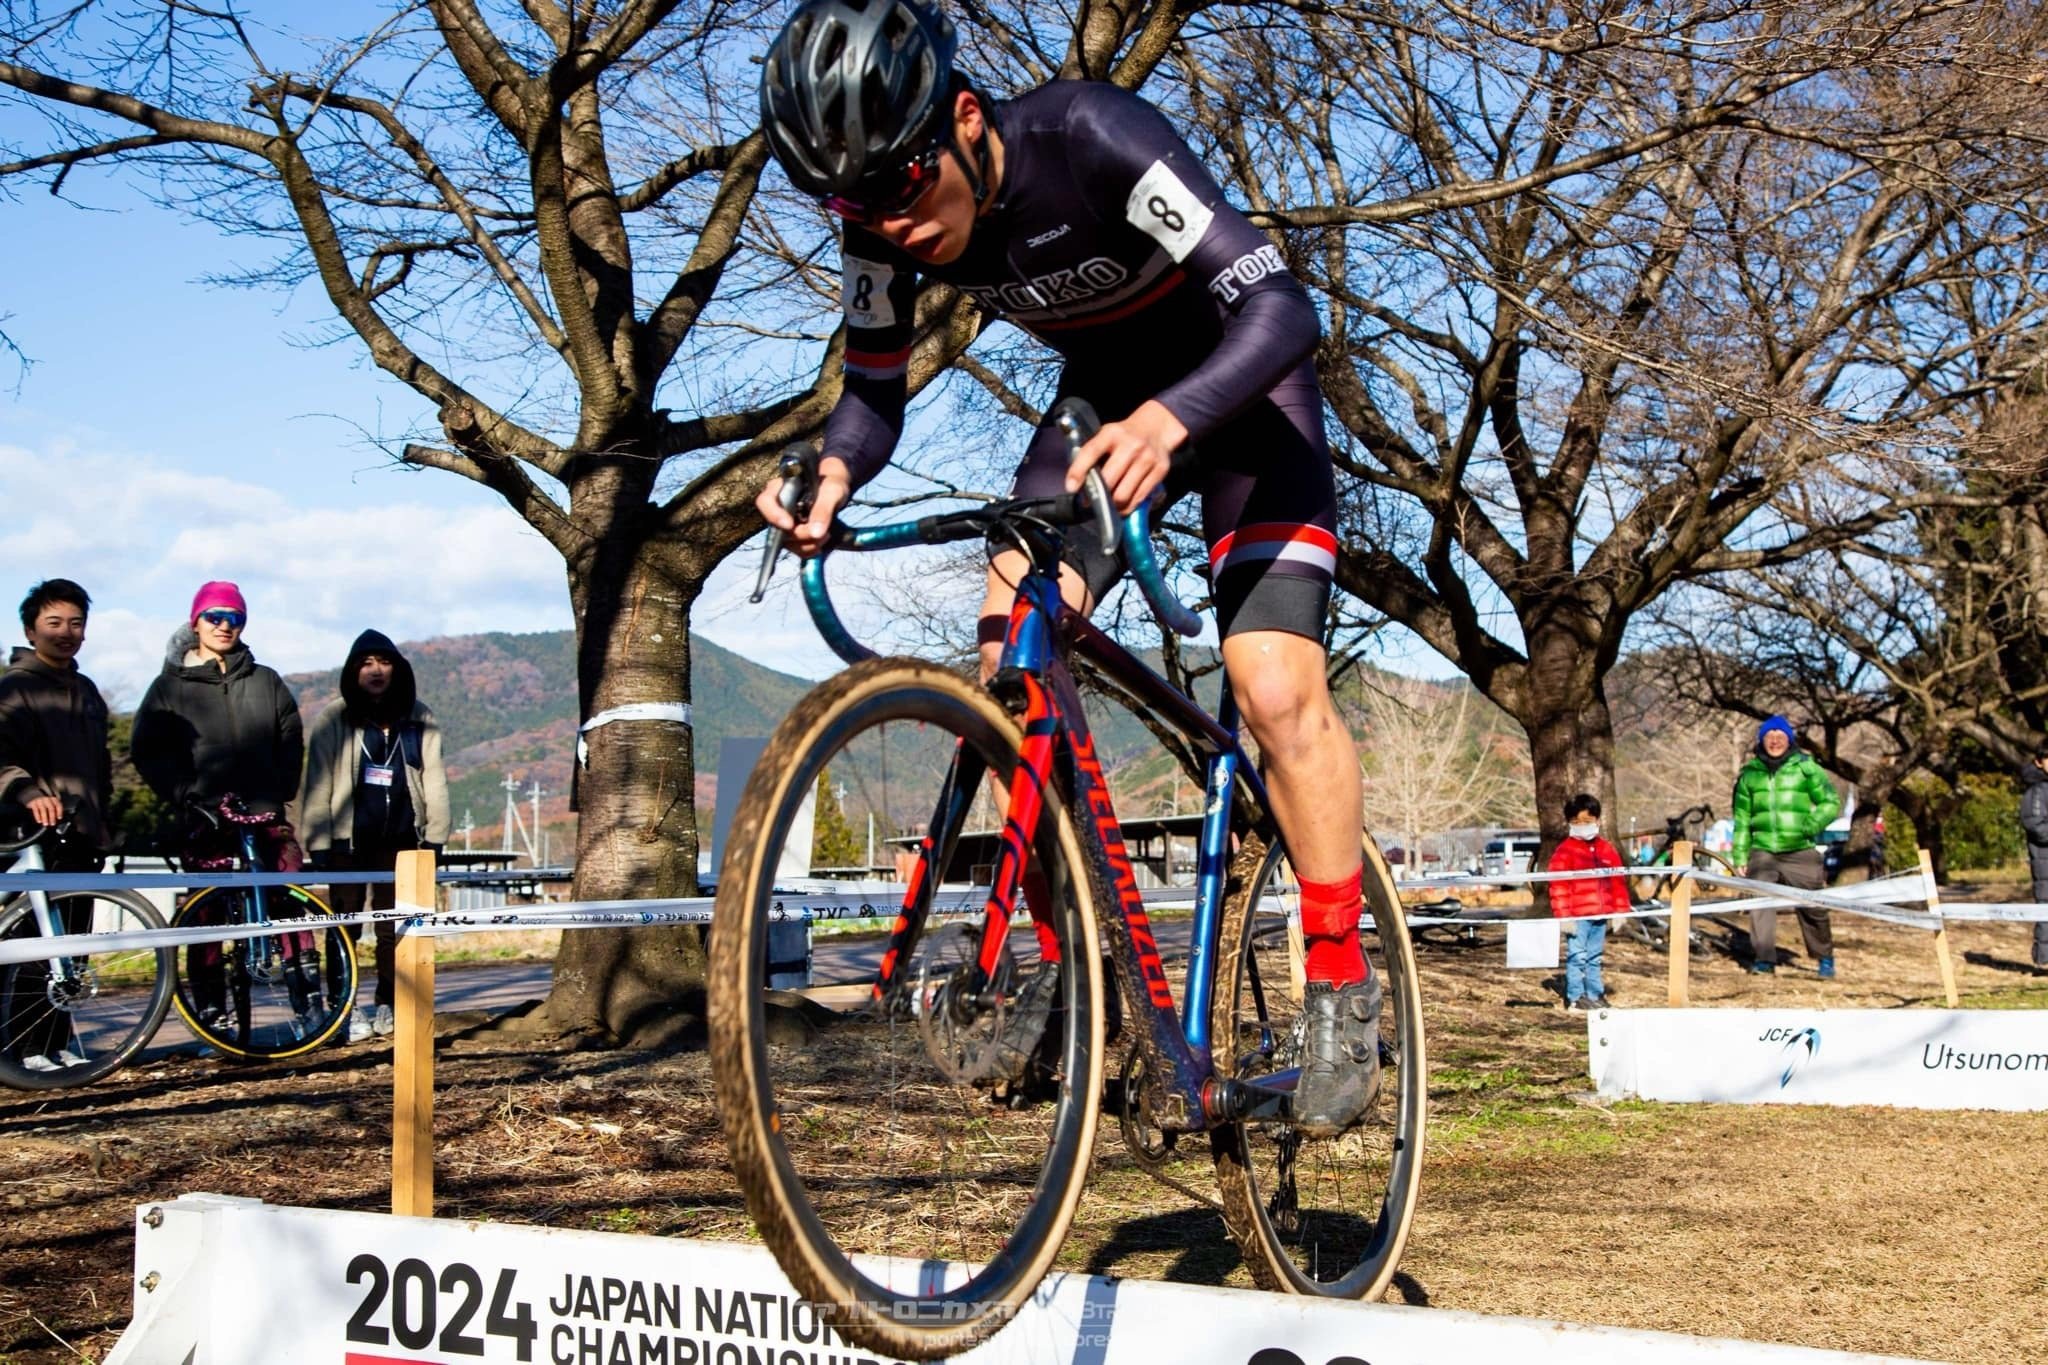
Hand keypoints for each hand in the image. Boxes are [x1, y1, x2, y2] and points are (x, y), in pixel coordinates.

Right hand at [25, 794, 62, 825]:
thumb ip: (55, 809)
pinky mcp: (33, 803)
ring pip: (43, 810)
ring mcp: (40, 801)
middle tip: (52, 823)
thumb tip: (57, 819)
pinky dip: (37, 816)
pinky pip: (35, 810)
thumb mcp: (51, 803)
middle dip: (52, 817)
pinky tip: (39, 821)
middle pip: (51, 808)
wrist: (34, 795)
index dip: (59, 812)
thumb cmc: (45, 802)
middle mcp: (47, 799)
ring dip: (45, 818)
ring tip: (45, 823)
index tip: (59, 818)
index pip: (58, 805)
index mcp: (53, 799)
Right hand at [755, 456, 852, 558]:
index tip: (790, 525)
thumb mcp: (832, 491)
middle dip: (800, 535)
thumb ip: (823, 509)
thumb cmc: (830, 484)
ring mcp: (783, 523)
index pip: (765, 502)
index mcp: (780, 488)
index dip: (774, 515)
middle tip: (821, 533)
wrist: (834, 491)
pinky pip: (796, 549)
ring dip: (807, 544)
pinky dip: (810, 550)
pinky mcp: (792, 536)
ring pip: (787, 542)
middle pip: (777, 528)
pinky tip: (822, 541)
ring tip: (826, 535)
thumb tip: (816, 533)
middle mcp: (777, 507)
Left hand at [1064, 400, 1186, 514]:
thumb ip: (1093, 454)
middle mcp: (1131, 445)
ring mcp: (1147, 458)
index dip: (1078, 471)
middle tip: (1092, 501)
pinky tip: (1123, 505)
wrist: (1157, 427)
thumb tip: (1078, 484)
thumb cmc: (1125, 435)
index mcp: (1112, 434)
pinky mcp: (1160, 470)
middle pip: (1109, 481)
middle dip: (1098, 495)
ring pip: (1123, 495)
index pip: (1091, 452)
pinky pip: (1139, 498)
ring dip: (1113, 505)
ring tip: (1109, 505)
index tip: (1071, 488)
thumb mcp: (1107, 435)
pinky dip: (1128, 507)